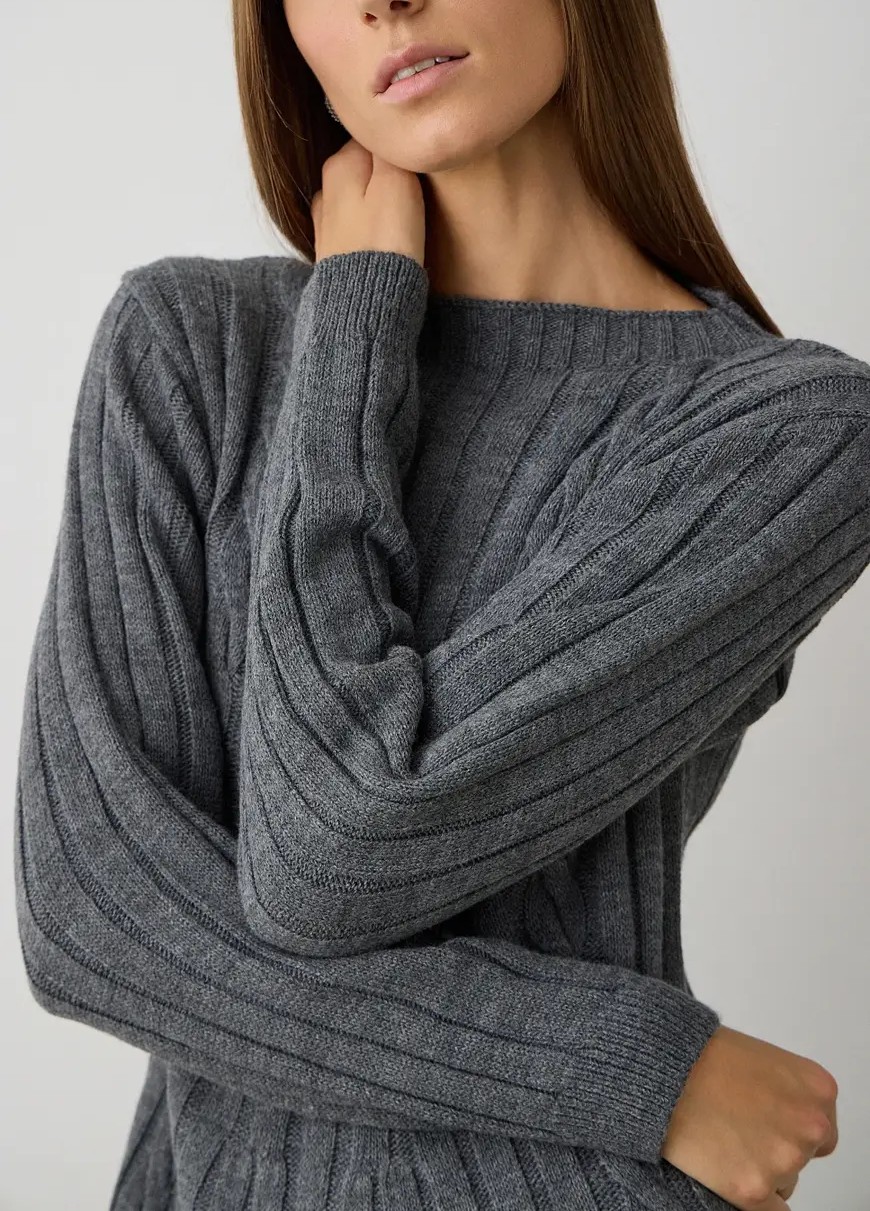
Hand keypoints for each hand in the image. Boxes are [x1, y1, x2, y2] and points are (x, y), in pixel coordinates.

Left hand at [310, 138, 425, 268]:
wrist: (365, 303)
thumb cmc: (387, 241)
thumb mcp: (398, 180)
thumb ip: (391, 149)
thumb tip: (388, 131)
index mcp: (340, 163)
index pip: (375, 137)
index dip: (399, 149)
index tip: (417, 167)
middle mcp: (325, 188)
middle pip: (365, 166)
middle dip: (387, 174)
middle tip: (416, 192)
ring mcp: (326, 221)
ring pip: (360, 196)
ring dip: (379, 202)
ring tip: (403, 219)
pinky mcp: (333, 250)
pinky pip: (357, 225)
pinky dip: (370, 227)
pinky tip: (385, 239)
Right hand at [662, 1025, 837, 1209]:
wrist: (661, 1068)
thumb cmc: (701, 1055)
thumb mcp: (762, 1059)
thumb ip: (789, 1093)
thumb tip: (786, 1122)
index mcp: (818, 1090)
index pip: (821, 1131)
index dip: (788, 1128)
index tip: (764, 1124)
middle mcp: (811, 1127)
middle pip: (803, 1158)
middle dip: (774, 1148)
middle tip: (737, 1130)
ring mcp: (784, 1160)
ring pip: (784, 1183)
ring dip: (758, 1170)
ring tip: (720, 1139)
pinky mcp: (754, 1190)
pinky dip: (749, 1196)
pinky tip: (723, 1170)